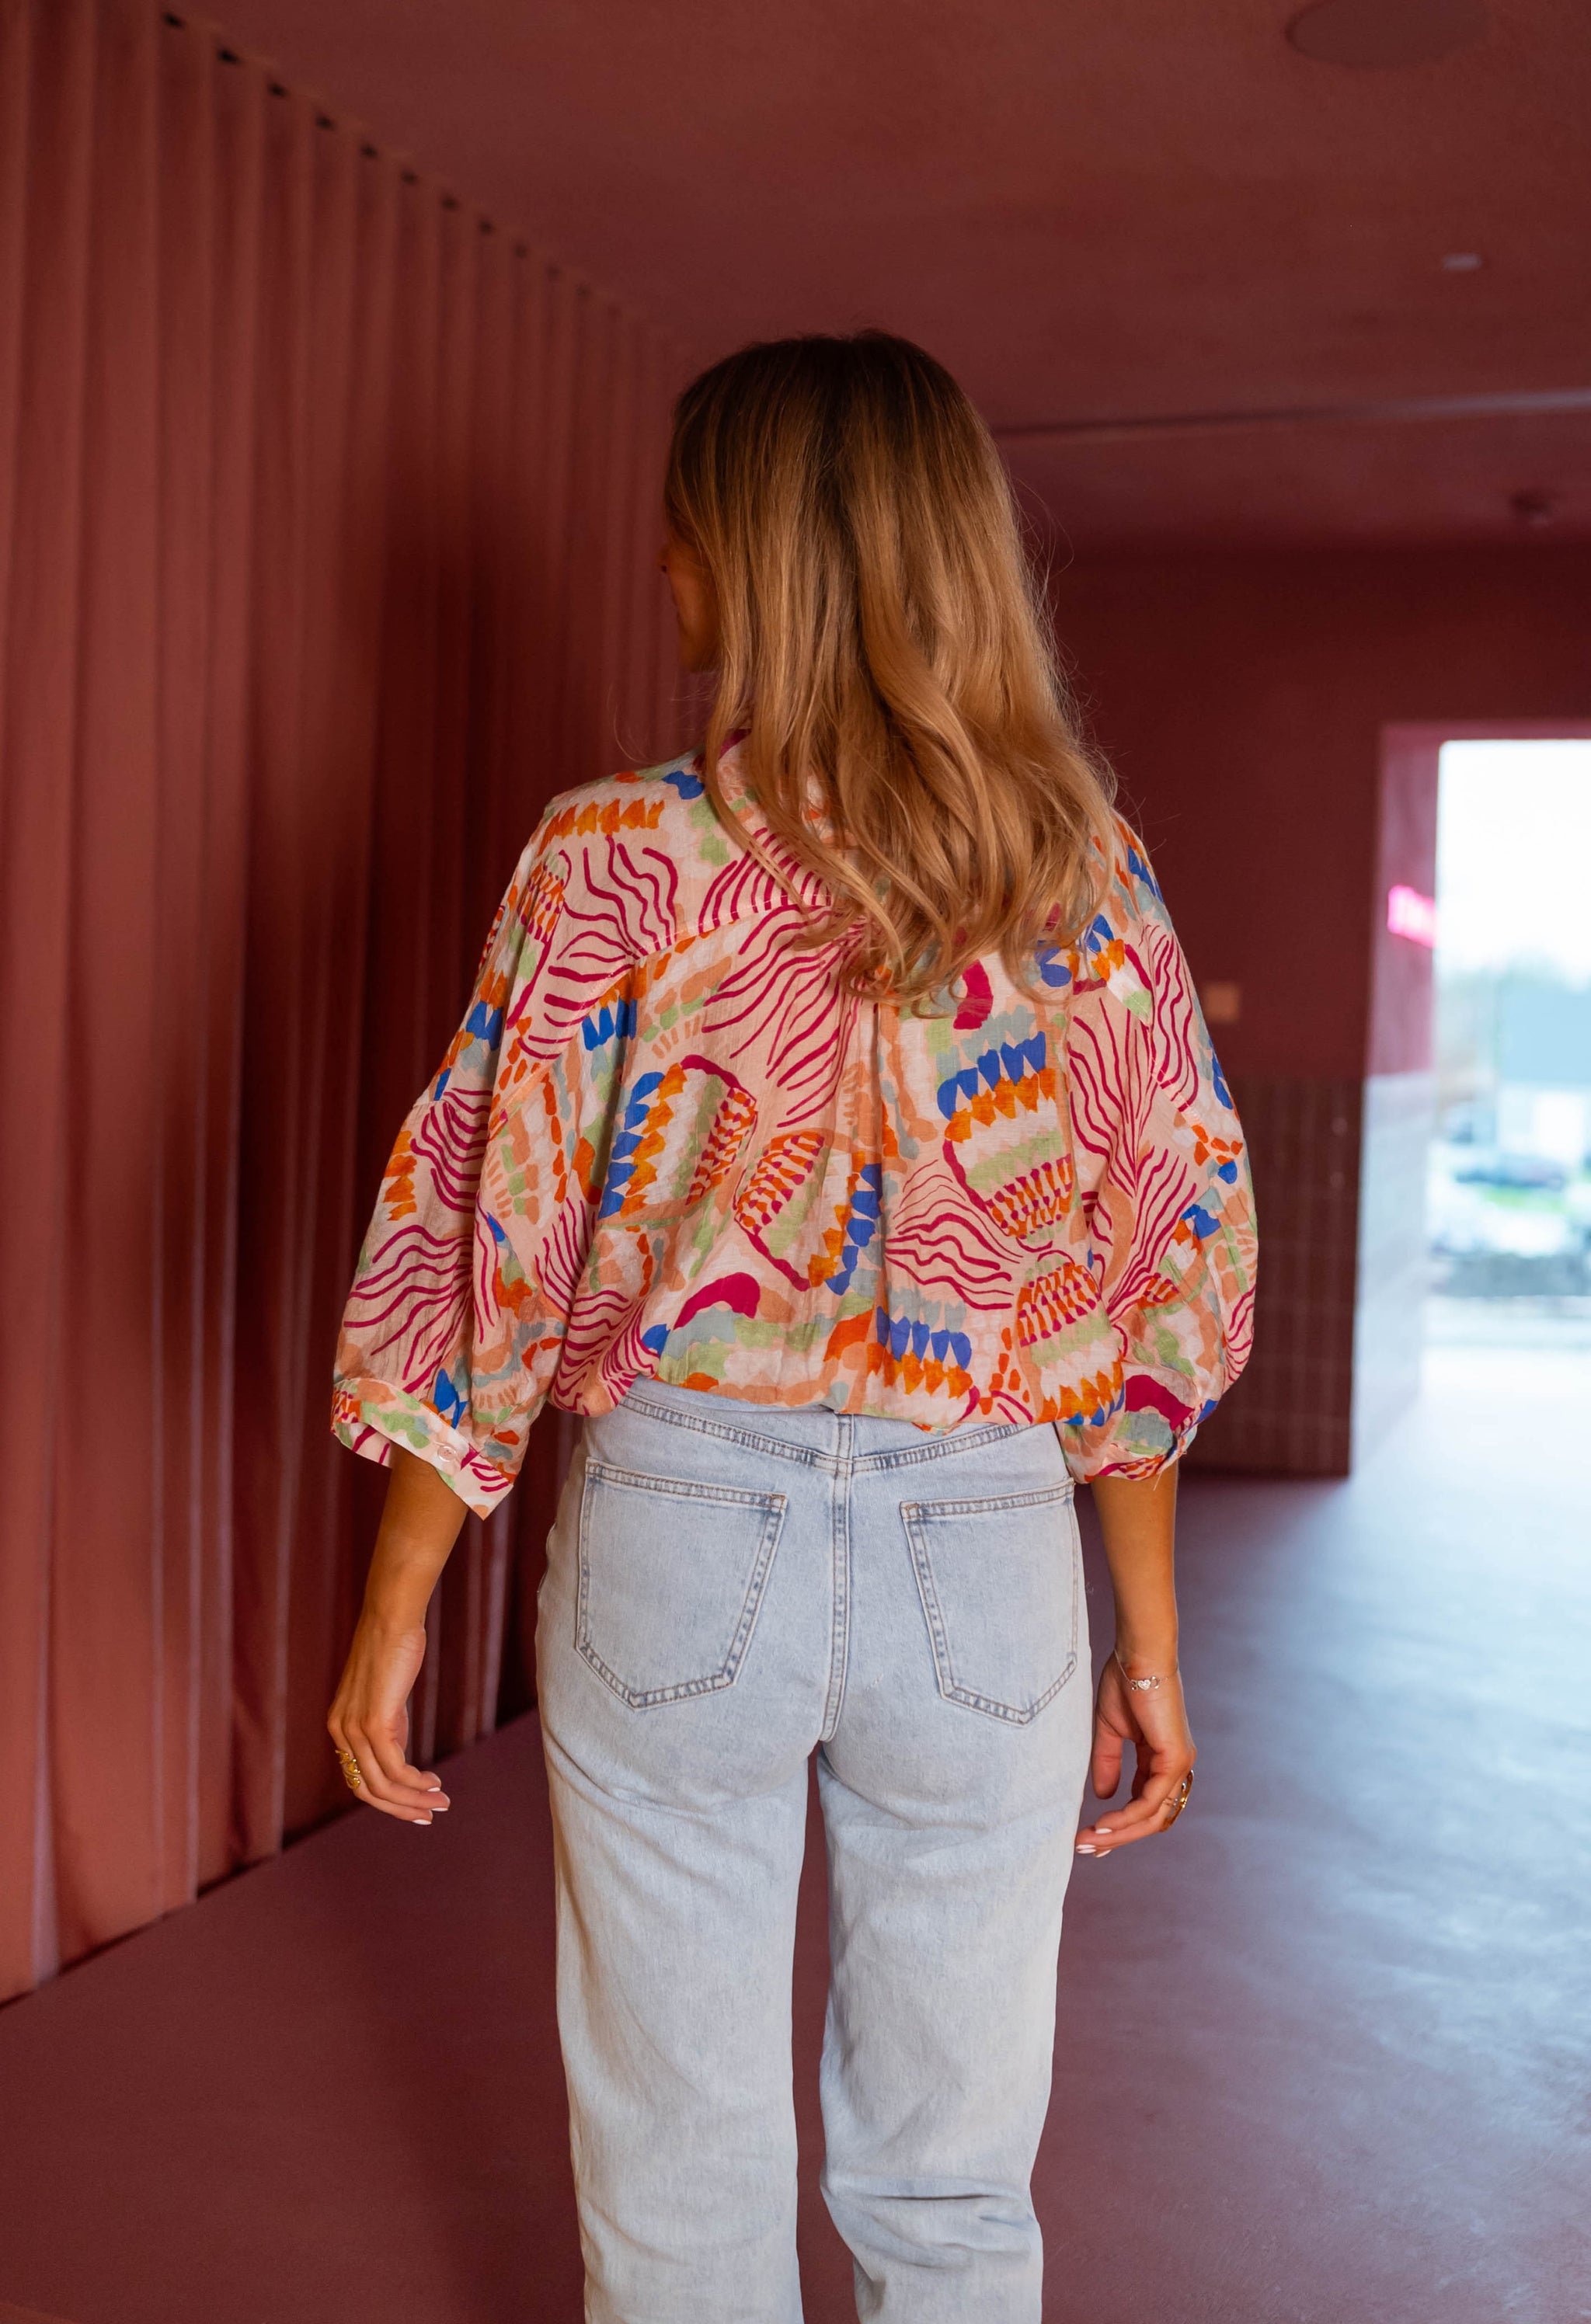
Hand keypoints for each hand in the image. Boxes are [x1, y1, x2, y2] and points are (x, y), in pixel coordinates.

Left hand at [327, 1613, 450, 1825]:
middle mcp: (340, 1732)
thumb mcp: (386, 1696)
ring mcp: (354, 1728)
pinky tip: (434, 1782)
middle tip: (430, 1814)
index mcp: (339, 1727)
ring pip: (382, 1785)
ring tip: (441, 1801)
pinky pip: (395, 1767)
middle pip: (366, 1791)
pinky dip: (415, 1782)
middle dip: (401, 1809)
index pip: (358, 1780)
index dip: (387, 1800)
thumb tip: (400, 1760)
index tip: (416, 1806)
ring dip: (414, 1799)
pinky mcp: (374, 1721)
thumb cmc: (394, 1649)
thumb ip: (389, 1727)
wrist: (391, 1617)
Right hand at [1074, 1651, 1194, 1858]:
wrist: (1138, 1655)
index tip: (1089, 1837)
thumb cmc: (1124, 1683)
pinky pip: (1150, 1801)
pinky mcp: (1175, 1759)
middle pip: (1150, 1819)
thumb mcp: (1108, 1731)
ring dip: (1118, 1833)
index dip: (1118, 1824)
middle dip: (1117, 1837)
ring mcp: (1178, 1764)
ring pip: (1152, 1817)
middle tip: (1085, 1848)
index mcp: (1159, 1758)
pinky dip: (1125, 1817)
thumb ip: (1107, 1764)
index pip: (1143, 1804)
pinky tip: (1103, 1823)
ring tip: (1088, 1841)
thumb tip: (1104, 1797)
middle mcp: (1174, 1766)